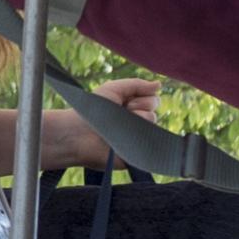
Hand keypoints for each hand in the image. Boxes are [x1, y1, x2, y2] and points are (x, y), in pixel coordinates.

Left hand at [36, 74, 159, 169]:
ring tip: (118, 126)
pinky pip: (151, 145)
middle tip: (119, 113)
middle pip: (154, 111)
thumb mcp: (114, 89)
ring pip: (153, 125)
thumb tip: (160, 84)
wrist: (79, 134)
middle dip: (139, 108)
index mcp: (132, 106)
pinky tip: (125, 137)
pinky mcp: (136, 153)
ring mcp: (137, 138)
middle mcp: (137, 122)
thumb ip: (137, 84)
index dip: (141, 98)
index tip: (125, 101)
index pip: (153, 99)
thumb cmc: (92, 109)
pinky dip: (140, 138)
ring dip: (136, 122)